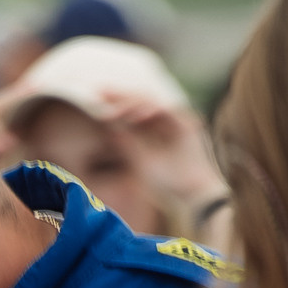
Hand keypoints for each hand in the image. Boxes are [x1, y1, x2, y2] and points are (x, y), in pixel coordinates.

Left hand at [100, 92, 228, 218]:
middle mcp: (163, 120)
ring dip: (131, 104)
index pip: (131, 110)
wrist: (193, 195)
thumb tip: (107, 125)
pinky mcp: (185, 123)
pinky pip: (165, 110)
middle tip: (99, 92)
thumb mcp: (139, 160)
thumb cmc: (168, 182)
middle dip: (119, 96)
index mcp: (151, 128)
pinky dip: (150, 110)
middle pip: (140, 100)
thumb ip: (126, 142)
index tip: (94, 98)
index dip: (114, 103)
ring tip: (113, 111)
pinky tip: (135, 116)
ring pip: (150, 101)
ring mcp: (175, 120)